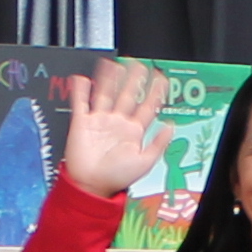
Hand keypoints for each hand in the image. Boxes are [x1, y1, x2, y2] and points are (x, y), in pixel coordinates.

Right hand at [57, 58, 173, 196]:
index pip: (147, 106)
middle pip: (127, 94)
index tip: (161, 77)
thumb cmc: (116, 178)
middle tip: (138, 64)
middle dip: (133, 79)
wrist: (92, 187)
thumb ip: (158, 144)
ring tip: (113, 64)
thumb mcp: (145, 163)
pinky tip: (82, 79)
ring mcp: (99, 121)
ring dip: (109, 79)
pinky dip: (80, 90)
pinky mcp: (82, 123)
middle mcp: (117, 123)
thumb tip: (170, 126)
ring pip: (106, 93)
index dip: (155, 92)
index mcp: (133, 132)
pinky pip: (81, 102)